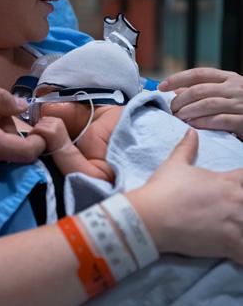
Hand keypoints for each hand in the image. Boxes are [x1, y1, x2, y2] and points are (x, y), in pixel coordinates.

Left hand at [29, 116, 72, 152]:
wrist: (65, 153)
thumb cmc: (59, 144)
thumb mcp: (57, 131)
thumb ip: (50, 125)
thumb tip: (38, 121)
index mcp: (58, 120)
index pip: (44, 119)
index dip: (40, 125)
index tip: (38, 132)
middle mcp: (57, 122)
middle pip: (40, 121)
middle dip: (37, 128)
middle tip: (35, 136)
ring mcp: (54, 126)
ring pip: (37, 125)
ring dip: (34, 131)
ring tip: (34, 137)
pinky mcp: (50, 132)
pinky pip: (37, 129)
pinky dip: (32, 133)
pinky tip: (32, 138)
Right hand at [127, 129, 242, 263]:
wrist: (150, 217)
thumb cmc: (162, 190)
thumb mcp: (174, 165)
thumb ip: (187, 148)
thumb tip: (191, 132)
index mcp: (228, 182)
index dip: (242, 183)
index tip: (236, 191)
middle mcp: (238, 201)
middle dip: (242, 207)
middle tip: (234, 212)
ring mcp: (236, 224)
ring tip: (236, 230)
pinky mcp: (231, 244)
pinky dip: (242, 251)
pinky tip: (236, 249)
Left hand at [158, 68, 242, 138]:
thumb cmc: (240, 106)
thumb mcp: (224, 93)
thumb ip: (203, 90)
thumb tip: (176, 90)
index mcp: (228, 78)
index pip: (199, 73)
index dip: (177, 78)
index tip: (161, 86)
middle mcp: (235, 87)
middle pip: (200, 90)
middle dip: (180, 100)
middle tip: (171, 110)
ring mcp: (241, 103)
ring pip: (208, 104)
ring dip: (188, 112)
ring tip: (178, 118)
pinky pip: (220, 120)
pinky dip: (203, 122)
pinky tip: (193, 126)